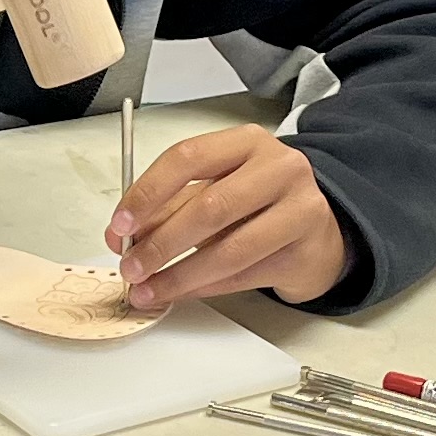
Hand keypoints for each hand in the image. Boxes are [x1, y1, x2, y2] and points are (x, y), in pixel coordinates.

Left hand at [108, 126, 348, 311]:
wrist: (318, 232)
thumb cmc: (257, 205)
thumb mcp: (212, 191)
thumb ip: (167, 208)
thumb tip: (118, 236)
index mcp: (247, 142)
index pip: (188, 158)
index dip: (148, 193)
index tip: (121, 225)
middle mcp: (279, 168)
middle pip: (210, 207)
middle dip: (161, 243)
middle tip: (130, 267)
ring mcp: (299, 209)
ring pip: (229, 249)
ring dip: (180, 275)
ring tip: (148, 290)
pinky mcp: (303, 252)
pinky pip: (243, 275)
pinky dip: (203, 288)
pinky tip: (179, 293)